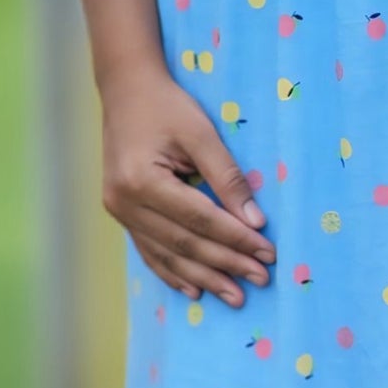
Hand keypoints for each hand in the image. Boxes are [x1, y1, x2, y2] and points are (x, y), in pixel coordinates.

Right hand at [100, 68, 274, 305]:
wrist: (125, 91)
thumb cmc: (167, 106)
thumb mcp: (202, 133)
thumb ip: (228, 177)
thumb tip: (256, 222)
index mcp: (143, 180)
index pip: (200, 219)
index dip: (237, 239)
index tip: (268, 254)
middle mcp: (125, 202)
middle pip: (185, 243)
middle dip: (226, 264)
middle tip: (261, 280)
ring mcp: (119, 211)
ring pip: (167, 254)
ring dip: (204, 277)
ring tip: (235, 296)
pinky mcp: (120, 214)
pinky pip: (149, 251)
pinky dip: (173, 273)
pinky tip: (195, 289)